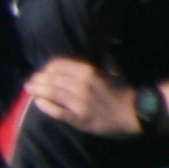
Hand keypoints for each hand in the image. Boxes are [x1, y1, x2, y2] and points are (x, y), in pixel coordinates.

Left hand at [28, 56, 149, 138]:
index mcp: (89, 72)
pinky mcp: (79, 119)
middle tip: (31, 81)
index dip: (48, 67)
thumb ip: (105, 60)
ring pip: (50, 93)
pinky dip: (44, 106)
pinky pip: (55, 111)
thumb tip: (103, 48)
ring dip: (36, 90)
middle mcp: (81, 86)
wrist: (139, 114)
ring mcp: (79, 103)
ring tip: (29, 89)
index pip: (58, 65)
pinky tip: (38, 102)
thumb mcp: (114, 71)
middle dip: (38, 79)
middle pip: (50, 79)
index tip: (44, 70)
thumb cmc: (125, 92)